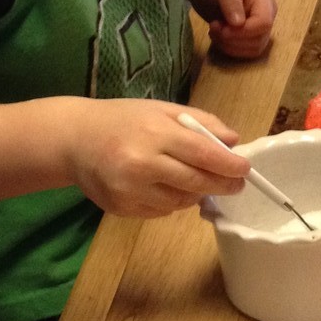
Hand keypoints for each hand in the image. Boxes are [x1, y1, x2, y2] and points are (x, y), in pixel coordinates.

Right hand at [65, 99, 249, 217]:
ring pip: (181, 201)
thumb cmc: (123, 120)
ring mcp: (130, 189)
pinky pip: (161, 211)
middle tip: (236, 183)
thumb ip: (200, 123)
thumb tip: (233, 142)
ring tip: (191, 178)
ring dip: (194, 193)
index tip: (245, 169)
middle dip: (222, 184)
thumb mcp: (162, 109)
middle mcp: (141, 163)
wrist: (74, 139)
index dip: (229, 165)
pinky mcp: (121, 208)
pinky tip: (162, 185)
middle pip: (196, 182)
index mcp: (154, 133)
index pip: (203, 154)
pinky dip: (171, 201)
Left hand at [186, 0, 276, 58]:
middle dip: (234, 39)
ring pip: (254, 48)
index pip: (264, 22)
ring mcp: (259, 25)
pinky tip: (218, 36)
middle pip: (260, 38)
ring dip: (230, 46)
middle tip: (214, 27)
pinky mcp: (250, 35)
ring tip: (214, 31)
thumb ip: (230, 1)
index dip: (244, 31)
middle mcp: (266, 12)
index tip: (222, 29)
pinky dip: (230, 49)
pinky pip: (246, 52)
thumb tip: (239, 23)